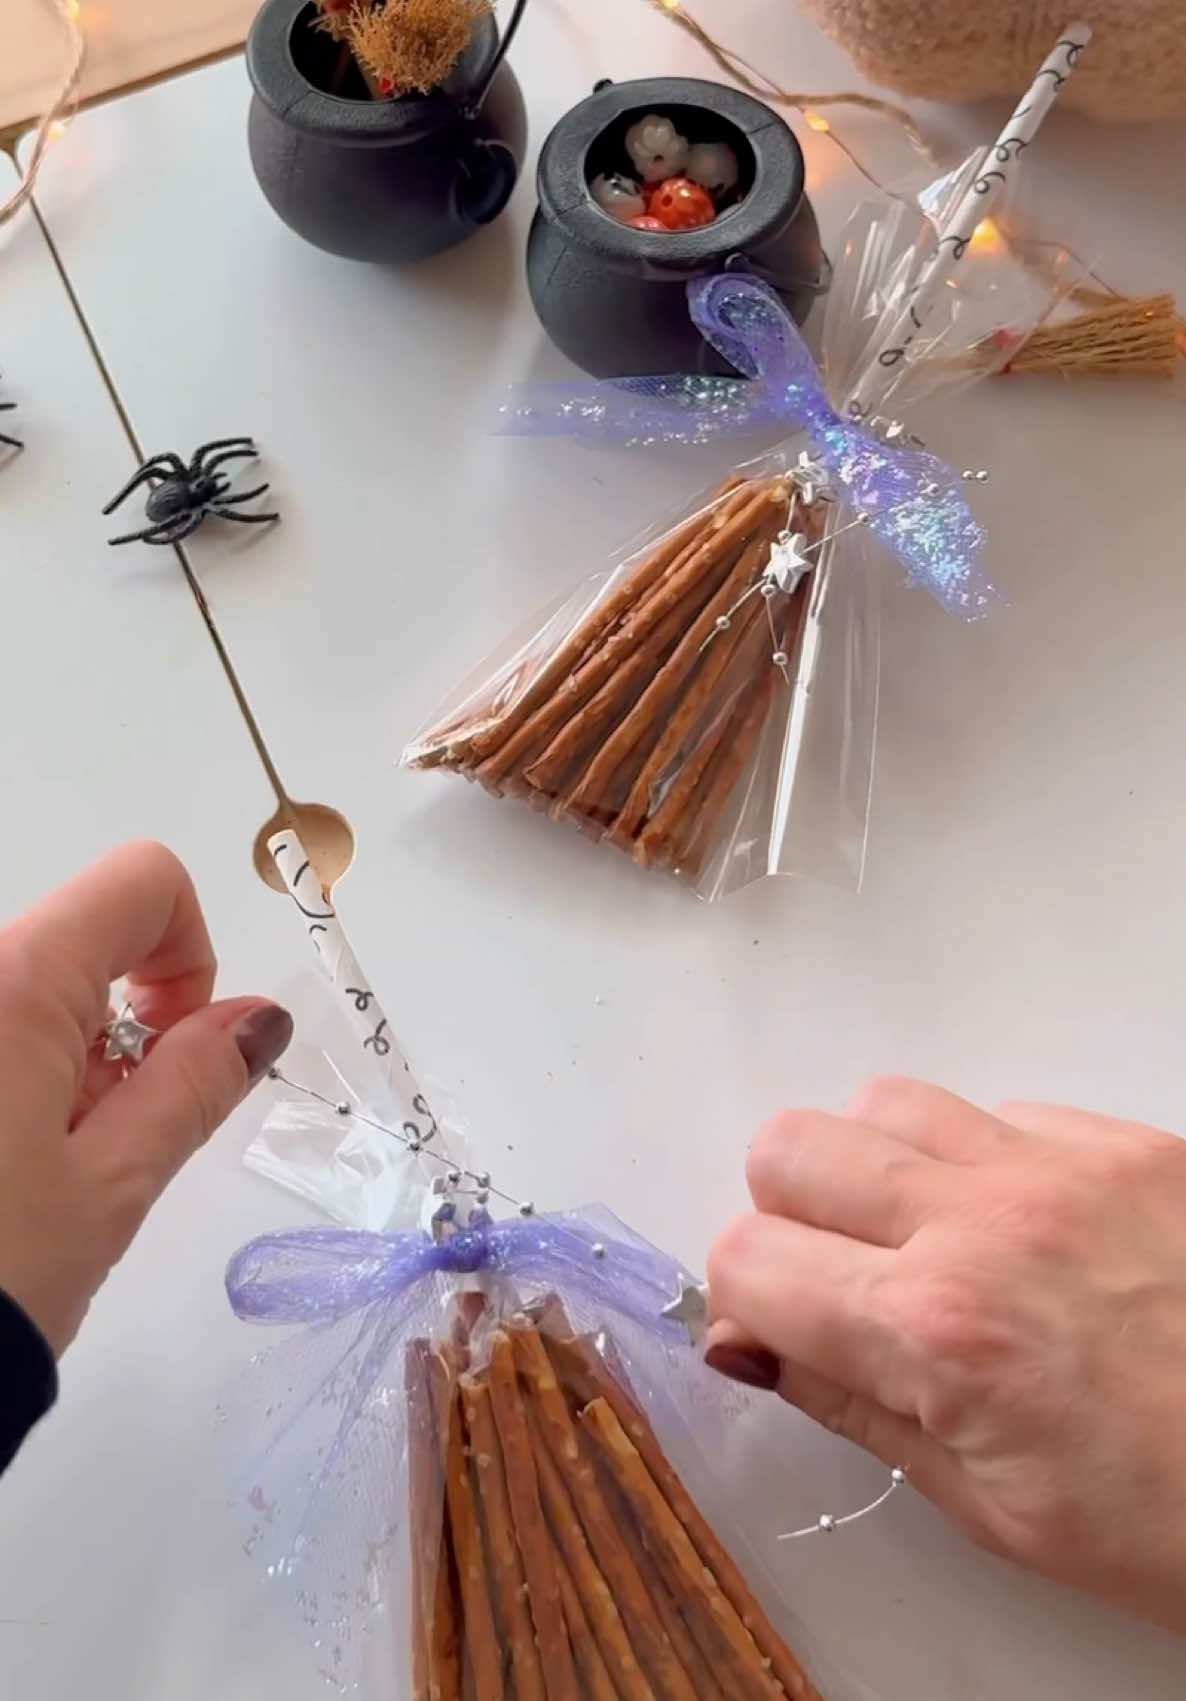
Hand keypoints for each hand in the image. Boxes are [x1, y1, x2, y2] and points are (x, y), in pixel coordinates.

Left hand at [0, 842, 291, 1354]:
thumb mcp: (112, 1186)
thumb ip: (194, 1082)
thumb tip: (259, 1017)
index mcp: (13, 981)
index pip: (142, 882)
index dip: (189, 954)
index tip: (178, 1050)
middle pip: (81, 941)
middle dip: (125, 1023)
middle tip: (103, 1139)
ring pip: (25, 991)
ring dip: (64, 1058)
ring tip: (36, 1172)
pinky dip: (11, 1078)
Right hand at [706, 1077, 1185, 1634]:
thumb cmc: (1185, 1526)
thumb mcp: (996, 1509)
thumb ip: (856, 1405)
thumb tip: (756, 1344)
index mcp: (939, 1332)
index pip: (744, 1258)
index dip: (742, 1303)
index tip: (774, 1333)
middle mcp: (985, 1223)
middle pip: (789, 1146)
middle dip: (787, 1217)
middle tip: (840, 1283)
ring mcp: (1061, 1166)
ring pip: (882, 1100)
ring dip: (877, 1168)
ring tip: (927, 1240)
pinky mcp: (1129, 1141)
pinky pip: (1001, 1108)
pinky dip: (984, 1158)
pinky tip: (1027, 1229)